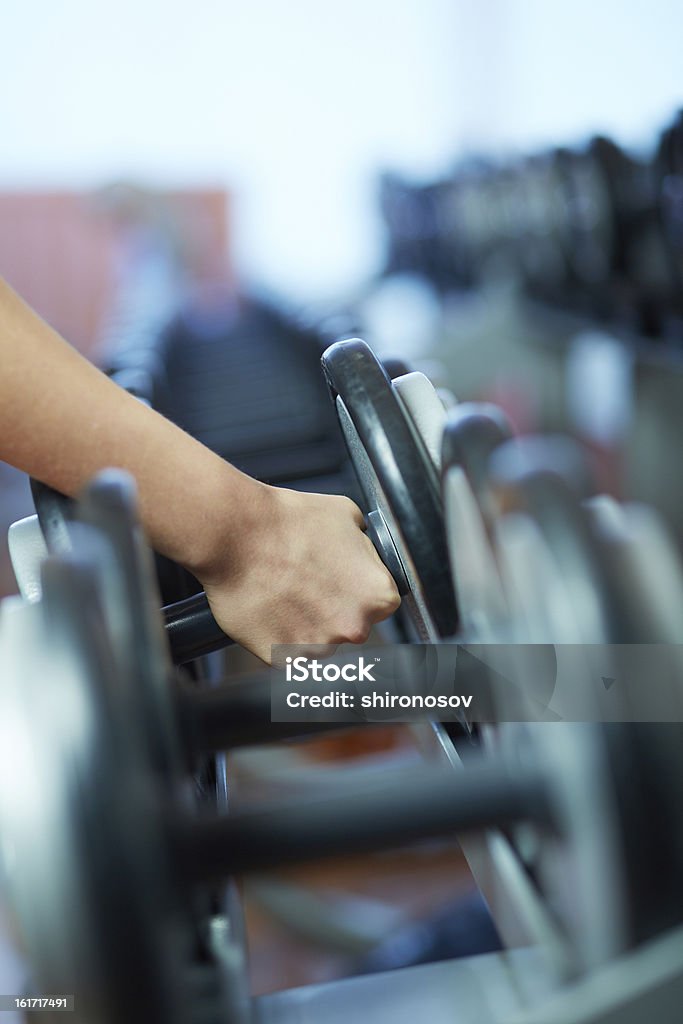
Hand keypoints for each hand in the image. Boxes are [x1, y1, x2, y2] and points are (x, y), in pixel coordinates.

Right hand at [197, 484, 400, 662]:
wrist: (236, 533)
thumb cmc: (288, 520)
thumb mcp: (347, 515)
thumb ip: (366, 547)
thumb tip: (366, 553)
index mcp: (378, 596)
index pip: (380, 604)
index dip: (357, 590)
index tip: (338, 581)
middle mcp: (354, 627)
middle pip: (350, 626)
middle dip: (331, 610)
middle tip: (306, 584)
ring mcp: (317, 647)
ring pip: (318, 642)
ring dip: (304, 624)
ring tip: (283, 592)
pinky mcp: (282, 658)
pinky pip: (285, 652)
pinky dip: (276, 635)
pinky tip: (268, 607)